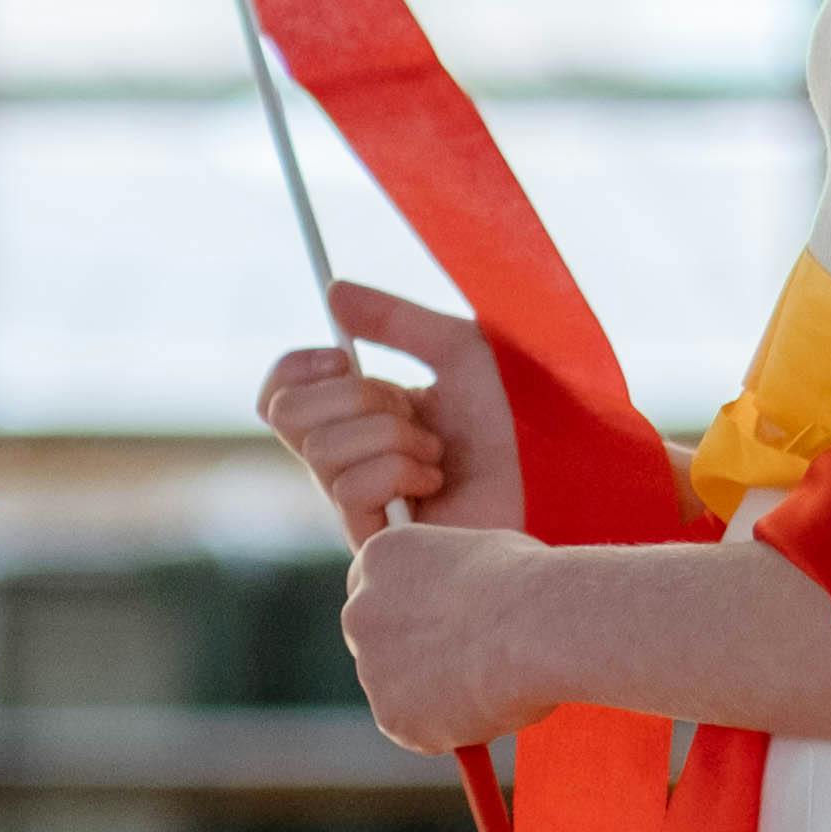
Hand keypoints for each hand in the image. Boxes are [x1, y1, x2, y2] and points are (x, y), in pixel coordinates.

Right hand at [254, 277, 520, 537]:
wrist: (550, 485)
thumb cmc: (511, 426)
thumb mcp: (460, 352)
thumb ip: (400, 321)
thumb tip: (334, 291)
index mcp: (355, 418)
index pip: (279, 396)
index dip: (293, 368)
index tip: (343, 355)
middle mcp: (343, 462)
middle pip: (285, 415)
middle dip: (354, 397)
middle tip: (408, 409)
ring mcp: (351, 505)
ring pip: (321, 449)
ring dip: (391, 435)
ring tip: (436, 451)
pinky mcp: (366, 540)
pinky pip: (349, 489)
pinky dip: (398, 472)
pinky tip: (434, 483)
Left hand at [333, 515, 567, 754]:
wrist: (541, 628)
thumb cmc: (530, 584)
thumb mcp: (483, 557)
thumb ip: (452, 583)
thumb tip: (467, 609)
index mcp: (382, 558)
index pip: (376, 589)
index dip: (408, 612)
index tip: (433, 628)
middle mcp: (361, 612)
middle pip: (377, 644)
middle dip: (410, 659)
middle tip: (460, 667)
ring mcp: (371, 668)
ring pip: (402, 692)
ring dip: (434, 695)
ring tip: (493, 683)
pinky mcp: (391, 717)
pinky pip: (420, 730)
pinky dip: (449, 729)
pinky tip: (488, 706)